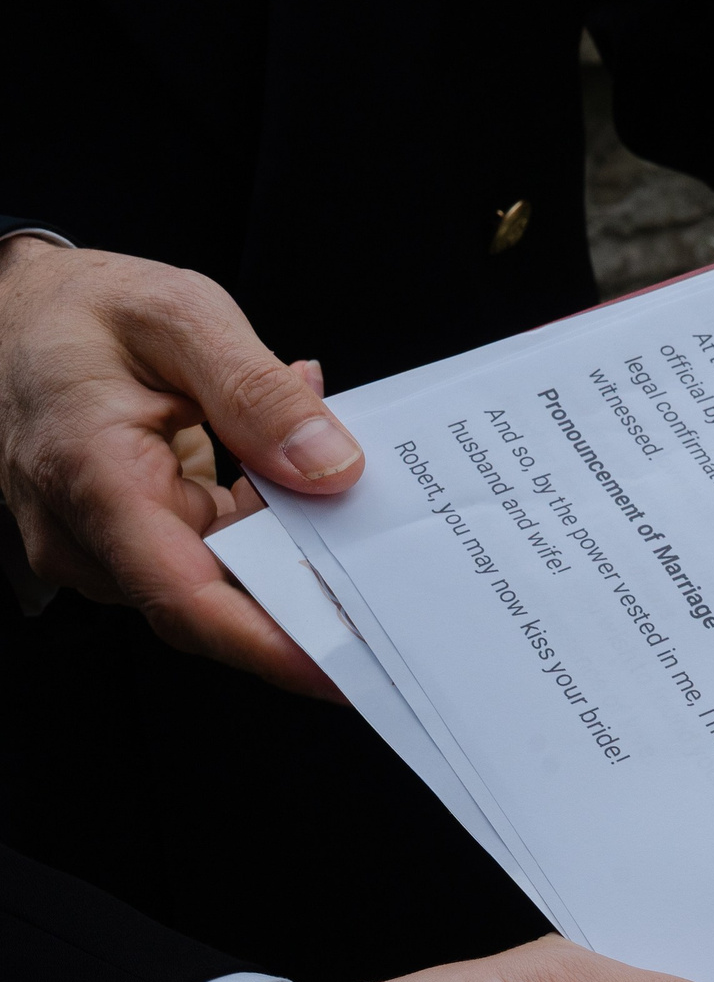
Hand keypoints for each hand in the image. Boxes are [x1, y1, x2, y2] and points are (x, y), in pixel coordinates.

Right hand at [0, 234, 367, 698]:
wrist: (12, 312)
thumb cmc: (83, 310)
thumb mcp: (179, 316)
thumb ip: (257, 391)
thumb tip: (331, 469)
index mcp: (95, 479)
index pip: (189, 599)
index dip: (276, 646)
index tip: (351, 670)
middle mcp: (90, 534)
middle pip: (218, 604)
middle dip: (313, 604)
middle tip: (406, 593)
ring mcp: (106, 546)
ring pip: (223, 582)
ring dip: (296, 553)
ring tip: (361, 509)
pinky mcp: (131, 541)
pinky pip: (215, 556)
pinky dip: (270, 527)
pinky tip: (304, 480)